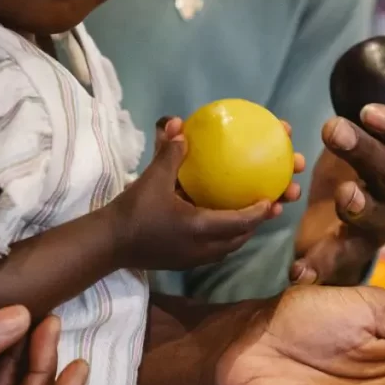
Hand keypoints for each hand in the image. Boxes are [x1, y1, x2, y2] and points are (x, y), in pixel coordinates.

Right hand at [110, 117, 303, 270]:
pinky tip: (223, 218)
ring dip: (246, 228)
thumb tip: (178, 124)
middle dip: (261, 220)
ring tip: (257, 210)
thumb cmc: (133, 212)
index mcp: (201, 228)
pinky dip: (227, 233)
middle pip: (243, 236)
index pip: (241, 222)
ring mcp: (196, 257)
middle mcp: (204, 248)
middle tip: (276, 202)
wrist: (109, 245)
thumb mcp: (152, 179)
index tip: (274, 198)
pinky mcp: (186, 261)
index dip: (261, 211)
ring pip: (231, 244)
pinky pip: (217, 247)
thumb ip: (169, 153)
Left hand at [292, 104, 384, 285]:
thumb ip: (367, 110)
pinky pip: (337, 262)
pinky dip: (318, 266)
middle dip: (367, 150)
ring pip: (374, 216)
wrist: (331, 223)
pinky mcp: (351, 255)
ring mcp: (381, 229)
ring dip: (356, 201)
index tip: (371, 110)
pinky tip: (298, 272)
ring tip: (342, 193)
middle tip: (333, 127)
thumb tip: (363, 58)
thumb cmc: (351, 165)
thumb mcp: (362, 134)